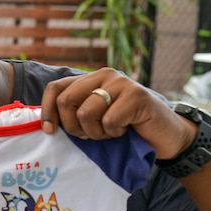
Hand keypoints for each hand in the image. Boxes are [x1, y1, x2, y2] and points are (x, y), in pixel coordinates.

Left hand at [40, 67, 195, 159]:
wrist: (164, 135)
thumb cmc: (125, 128)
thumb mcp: (94, 118)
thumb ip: (74, 112)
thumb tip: (45, 124)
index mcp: (90, 78)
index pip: (55, 88)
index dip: (48, 111)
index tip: (50, 131)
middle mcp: (104, 74)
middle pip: (66, 101)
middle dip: (73, 126)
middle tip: (89, 135)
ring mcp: (121, 83)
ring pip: (85, 113)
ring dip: (96, 132)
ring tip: (111, 132)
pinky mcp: (136, 96)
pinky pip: (108, 121)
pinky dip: (114, 133)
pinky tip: (126, 129)